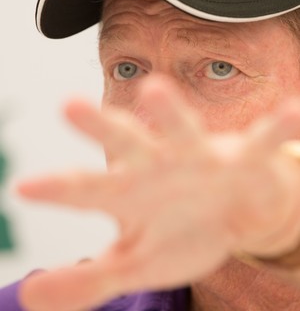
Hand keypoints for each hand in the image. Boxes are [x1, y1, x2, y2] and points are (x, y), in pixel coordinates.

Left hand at [17, 76, 299, 310]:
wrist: (231, 211)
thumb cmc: (177, 230)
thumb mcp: (133, 261)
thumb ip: (88, 279)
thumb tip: (31, 296)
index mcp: (131, 190)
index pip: (88, 188)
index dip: (59, 189)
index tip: (27, 188)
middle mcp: (161, 164)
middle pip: (125, 142)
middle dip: (100, 127)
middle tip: (68, 106)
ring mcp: (202, 157)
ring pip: (183, 130)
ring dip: (169, 113)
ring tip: (154, 91)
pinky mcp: (245, 158)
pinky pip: (262, 140)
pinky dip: (278, 127)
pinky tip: (295, 113)